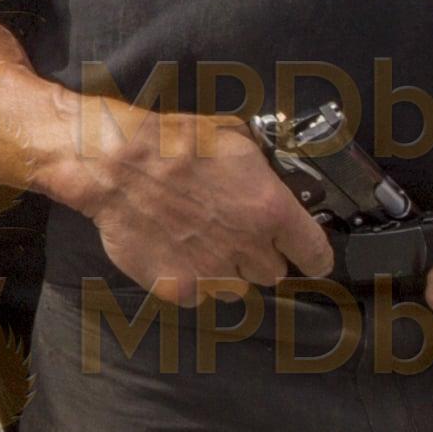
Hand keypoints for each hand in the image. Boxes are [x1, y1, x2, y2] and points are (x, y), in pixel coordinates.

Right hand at [48, 103, 332, 305]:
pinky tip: (175, 252)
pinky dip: (191, 280)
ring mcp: (213, 272)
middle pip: (274, 273)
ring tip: (202, 243)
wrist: (116, 165)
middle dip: (260, 256)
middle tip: (236, 234)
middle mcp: (248, 246)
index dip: (315, 256)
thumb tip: (272, 174)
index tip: (311, 257)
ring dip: (227, 271)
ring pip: (238, 288)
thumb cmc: (171, 143)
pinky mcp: (179, 288)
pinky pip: (198, 295)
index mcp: (270, 209)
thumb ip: (262, 168)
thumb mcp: (233, 136)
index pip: (316, 253)